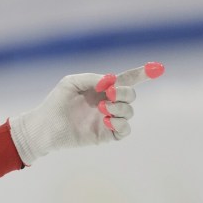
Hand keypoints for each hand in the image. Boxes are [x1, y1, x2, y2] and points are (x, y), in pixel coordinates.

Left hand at [9, 62, 163, 165]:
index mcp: (102, 89)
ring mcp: (108, 119)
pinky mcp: (106, 135)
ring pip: (129, 112)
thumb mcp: (71, 82)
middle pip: (131, 95)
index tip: (156, 67)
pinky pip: (124, 130)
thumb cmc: (56, 102)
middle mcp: (108, 103)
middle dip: (125, 93)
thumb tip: (112, 80)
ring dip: (119, 108)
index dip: (142, 74)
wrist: (45, 126)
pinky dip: (120, 124)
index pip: (126, 80)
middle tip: (109, 94)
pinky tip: (106, 121)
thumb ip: (92, 78)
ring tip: (102, 108)